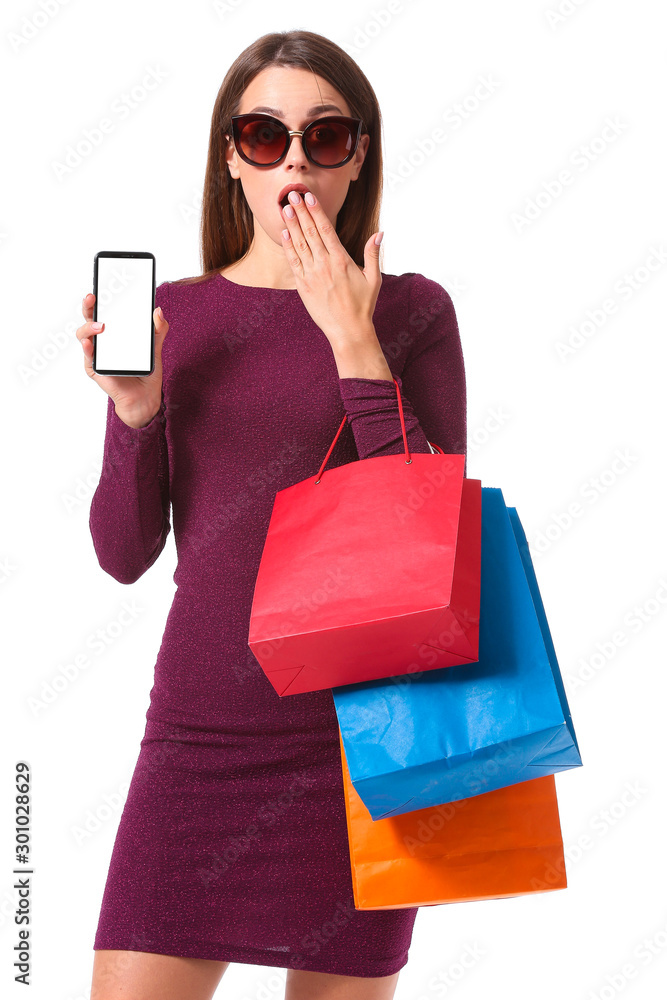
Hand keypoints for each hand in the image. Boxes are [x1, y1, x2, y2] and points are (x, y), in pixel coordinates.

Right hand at [77, 292, 168, 427]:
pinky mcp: (94, 368)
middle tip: (93, 297)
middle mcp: (102, 339)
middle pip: (90, 318)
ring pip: (83, 334)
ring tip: (101, 325)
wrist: (145, 395)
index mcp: (114, 331)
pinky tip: (90, 344)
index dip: (102, 298)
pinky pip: (88, 356)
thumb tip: (158, 310)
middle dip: (88, 305)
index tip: (104, 285)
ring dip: (89, 327)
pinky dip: (87, 348)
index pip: (105, 310)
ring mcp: (96, 353)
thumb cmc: (146, 370)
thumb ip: (158, 329)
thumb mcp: (155, 346)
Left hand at [280, 190, 383, 348]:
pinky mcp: (303, 286)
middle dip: (300, 212)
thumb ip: (372, 254)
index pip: (326, 229)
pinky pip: (294, 262)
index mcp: (341, 260)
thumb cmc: (363, 305)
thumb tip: (380, 234)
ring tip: (284, 208)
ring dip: (291, 225)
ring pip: (300, 244)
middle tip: (292, 194)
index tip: (309, 197)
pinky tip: (284, 233)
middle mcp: (325, 265)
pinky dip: (288, 247)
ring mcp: (312, 275)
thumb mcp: (373, 279)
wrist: (348, 331)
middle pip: (310, 232)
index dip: (316, 211)